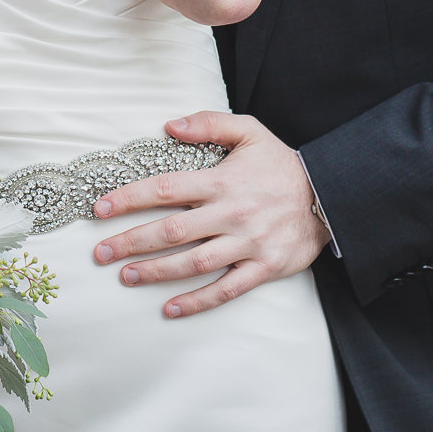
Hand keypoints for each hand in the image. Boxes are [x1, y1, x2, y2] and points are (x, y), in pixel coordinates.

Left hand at [90, 110, 330, 317]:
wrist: (333, 195)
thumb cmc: (282, 164)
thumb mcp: (250, 131)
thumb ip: (209, 123)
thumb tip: (169, 125)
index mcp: (223, 181)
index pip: (166, 189)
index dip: (129, 198)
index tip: (100, 208)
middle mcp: (232, 214)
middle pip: (173, 231)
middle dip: (132, 242)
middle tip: (101, 253)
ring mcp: (248, 243)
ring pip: (195, 262)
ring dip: (157, 272)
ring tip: (126, 277)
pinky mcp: (264, 267)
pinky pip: (227, 289)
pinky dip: (198, 301)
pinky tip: (171, 308)